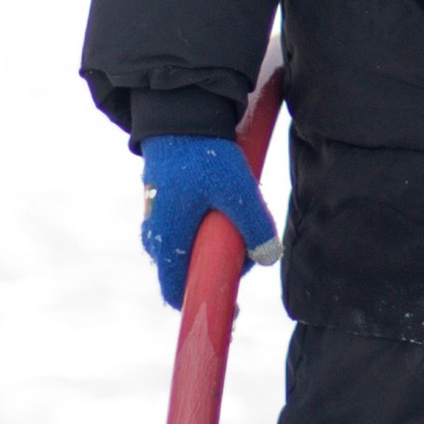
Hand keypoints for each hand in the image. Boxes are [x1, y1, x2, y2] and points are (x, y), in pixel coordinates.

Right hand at [138, 134, 280, 308]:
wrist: (179, 117)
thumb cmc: (204, 157)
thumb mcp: (238, 192)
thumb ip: (255, 227)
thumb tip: (267, 258)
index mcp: (166, 243)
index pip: (177, 293)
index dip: (203, 304)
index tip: (231, 306)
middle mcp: (156, 237)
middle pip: (191, 270)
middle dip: (222, 265)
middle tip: (249, 246)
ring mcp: (158, 219)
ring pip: (192, 247)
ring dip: (218, 242)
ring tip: (240, 215)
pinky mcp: (165, 203)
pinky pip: (188, 228)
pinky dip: (210, 226)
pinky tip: (228, 203)